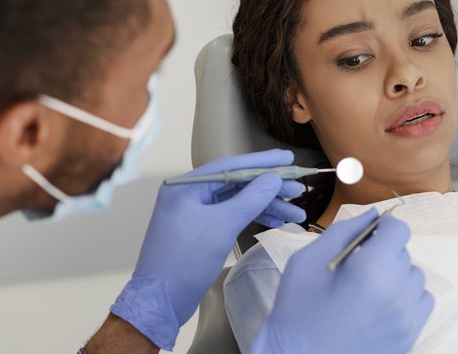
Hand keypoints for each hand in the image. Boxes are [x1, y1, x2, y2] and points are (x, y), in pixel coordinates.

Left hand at [110, 149, 304, 349]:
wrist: (159, 301)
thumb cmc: (183, 261)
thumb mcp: (221, 226)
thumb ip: (249, 199)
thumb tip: (272, 179)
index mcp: (187, 186)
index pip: (231, 166)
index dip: (262, 162)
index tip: (288, 158)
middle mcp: (190, 194)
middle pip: (237, 184)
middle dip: (269, 188)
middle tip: (298, 189)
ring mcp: (195, 213)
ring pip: (237, 201)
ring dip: (266, 206)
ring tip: (295, 212)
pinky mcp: (201, 230)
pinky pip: (231, 216)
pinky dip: (253, 217)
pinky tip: (275, 221)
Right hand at [250, 209, 433, 353]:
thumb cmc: (297, 309)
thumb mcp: (308, 259)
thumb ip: (345, 231)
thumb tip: (373, 215)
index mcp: (372, 269)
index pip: (398, 230)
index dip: (382, 227)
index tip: (368, 235)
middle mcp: (397, 293)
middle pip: (404, 253)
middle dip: (383, 252)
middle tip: (355, 267)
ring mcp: (406, 319)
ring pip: (414, 277)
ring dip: (395, 274)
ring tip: (366, 288)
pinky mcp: (409, 337)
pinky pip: (421, 302)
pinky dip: (405, 296)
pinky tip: (380, 303)